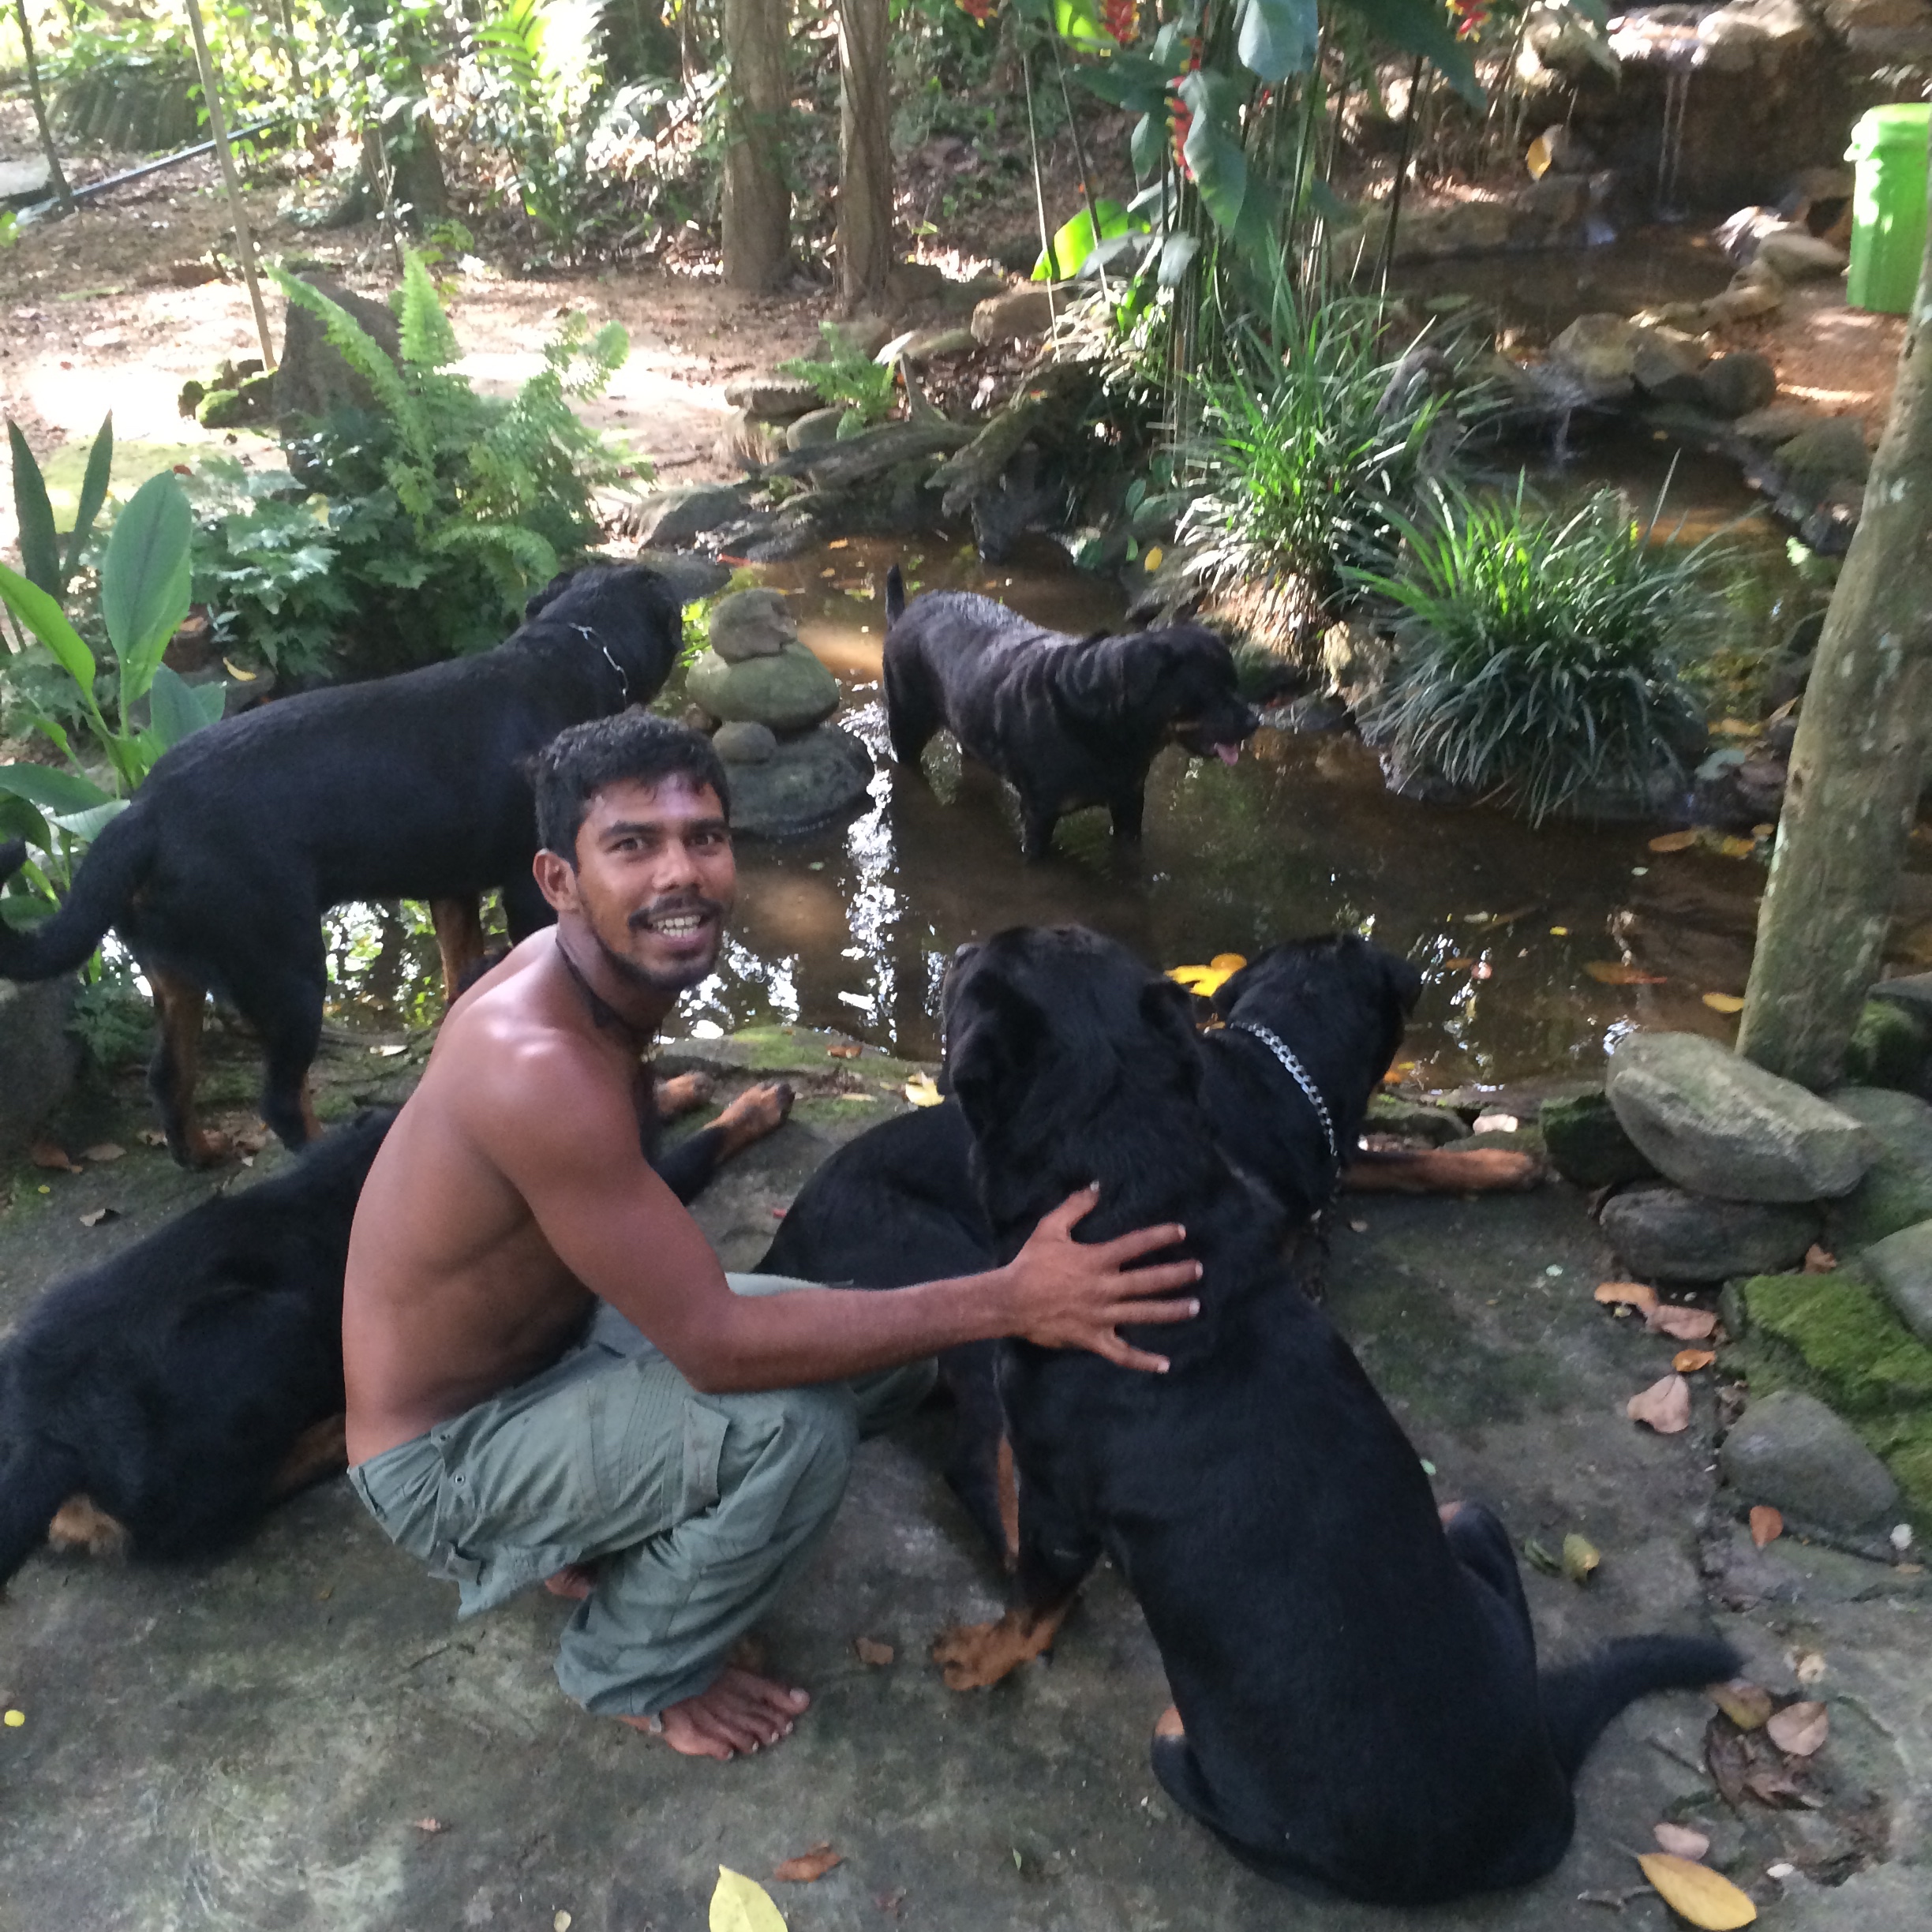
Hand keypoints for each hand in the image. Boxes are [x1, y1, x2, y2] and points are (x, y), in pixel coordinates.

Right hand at [1004, 1186, 1199, 1372]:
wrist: (1010, 1301)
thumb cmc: (1030, 1263)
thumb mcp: (1049, 1229)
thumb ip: (1074, 1206)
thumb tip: (1096, 1186)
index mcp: (1096, 1260)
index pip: (1135, 1245)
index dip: (1159, 1236)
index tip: (1181, 1232)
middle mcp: (1104, 1288)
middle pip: (1148, 1281)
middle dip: (1176, 1275)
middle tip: (1198, 1270)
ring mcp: (1101, 1316)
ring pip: (1143, 1314)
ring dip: (1171, 1311)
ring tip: (1195, 1307)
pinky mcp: (1093, 1339)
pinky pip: (1122, 1353)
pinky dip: (1144, 1361)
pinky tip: (1165, 1364)